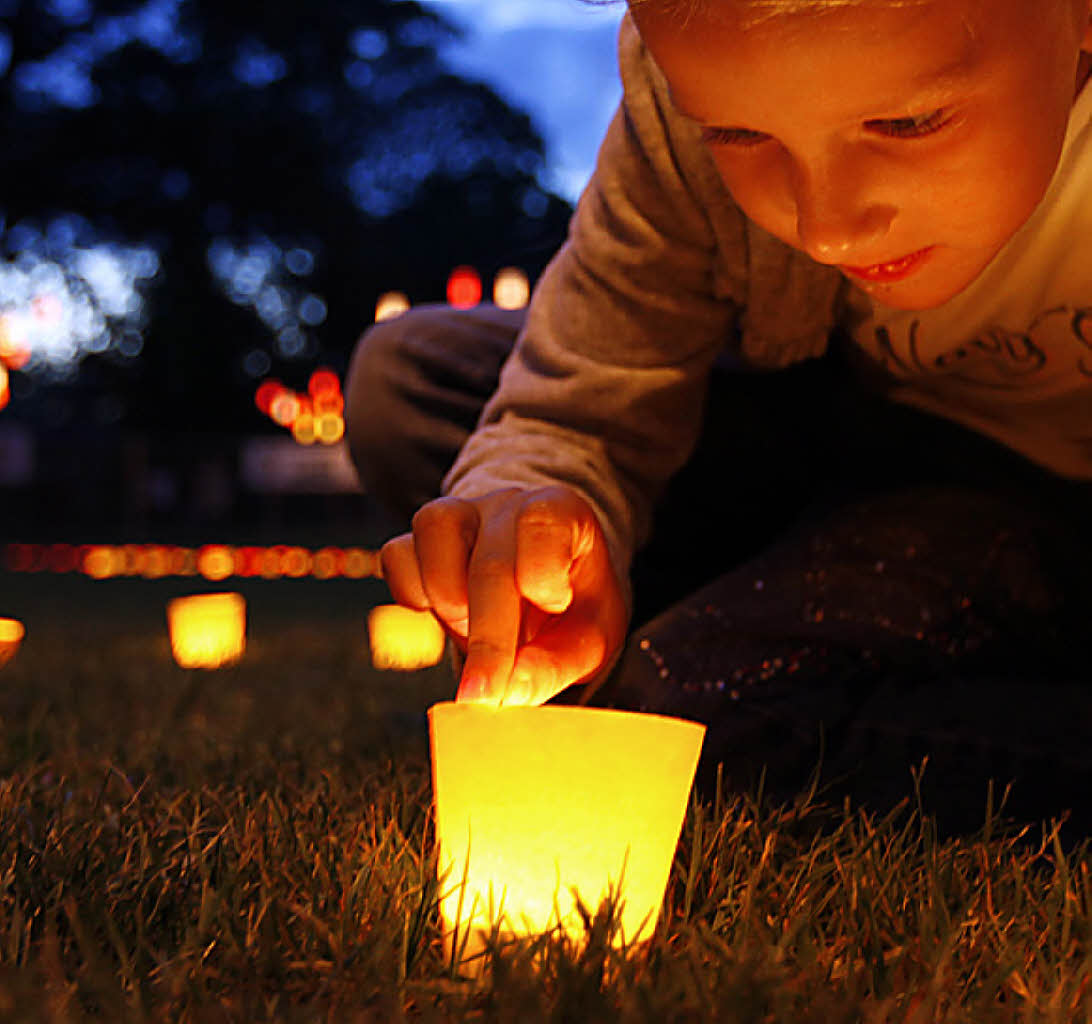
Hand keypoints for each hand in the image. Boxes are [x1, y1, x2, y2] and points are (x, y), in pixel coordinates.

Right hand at [379, 486, 626, 705]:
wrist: (544, 583)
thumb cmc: (573, 605)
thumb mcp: (590, 639)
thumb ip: (555, 665)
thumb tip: (507, 692)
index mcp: (561, 512)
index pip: (543, 523)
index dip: (543, 576)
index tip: (554, 608)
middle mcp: (508, 504)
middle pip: (489, 562)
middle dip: (488, 637)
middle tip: (487, 692)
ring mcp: (460, 512)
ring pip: (433, 532)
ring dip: (448, 601)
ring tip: (472, 628)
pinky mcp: (421, 537)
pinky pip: (398, 555)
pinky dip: (413, 595)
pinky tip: (445, 616)